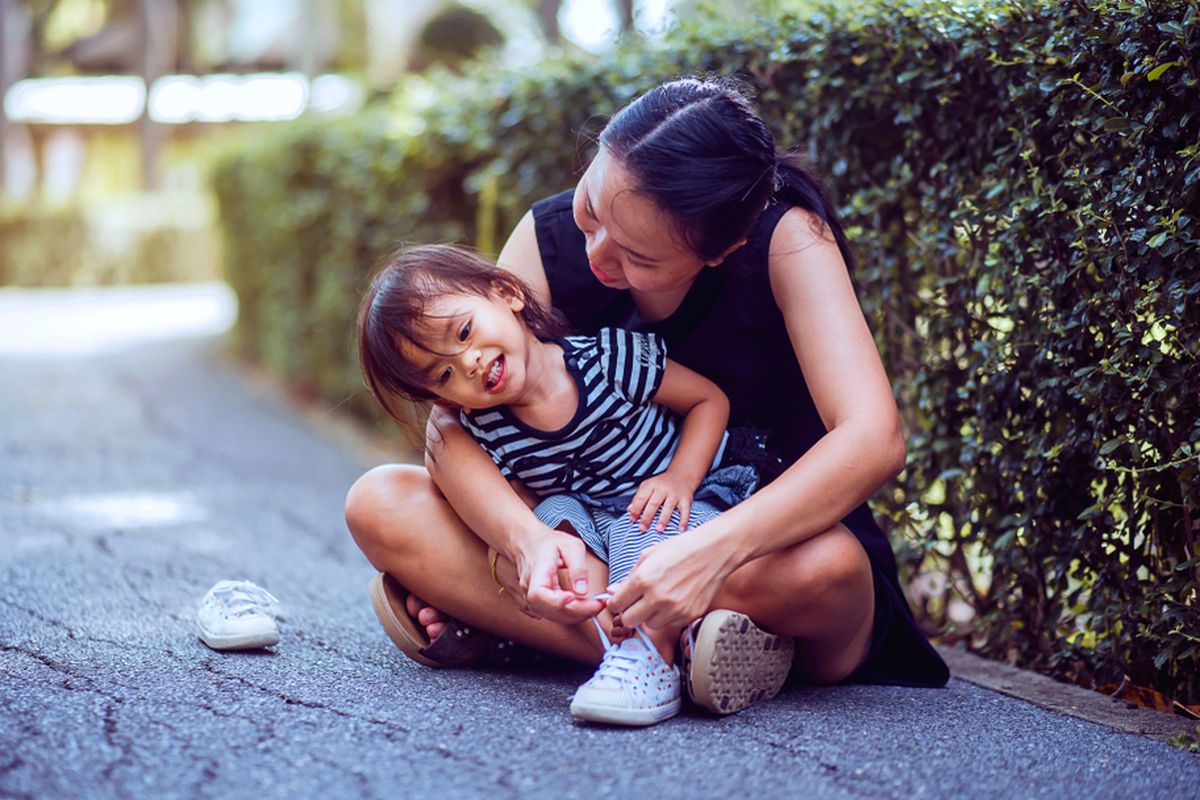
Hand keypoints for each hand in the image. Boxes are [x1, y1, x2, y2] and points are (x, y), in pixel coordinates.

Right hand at [510, 527, 605, 624]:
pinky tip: (579, 607)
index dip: (557, 601)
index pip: (539, 594)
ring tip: (593, 604)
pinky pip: (550, 616)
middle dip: (578, 611)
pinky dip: (567, 616)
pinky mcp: (534, 604)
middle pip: (549, 610)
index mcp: (537, 570)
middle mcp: (529, 587)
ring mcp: (529, 598)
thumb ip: (578, 567)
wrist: (530, 543)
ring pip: (551, 616)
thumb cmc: (550, 542)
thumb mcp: (570, 545)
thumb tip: (582, 591)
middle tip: (599, 603)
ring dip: (575, 615)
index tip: (575, 596)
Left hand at [606, 528, 732, 629]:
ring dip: (650, 615)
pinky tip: (675, 599)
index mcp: (643, 580)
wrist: (714, 551)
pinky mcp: (689, 616)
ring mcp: (675, 610)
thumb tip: (612, 591)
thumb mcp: (648, 556)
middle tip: (637, 602)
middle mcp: (658, 598)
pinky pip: (669, 624)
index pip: (616, 605)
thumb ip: (628, 577)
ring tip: (660, 598)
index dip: (616, 603)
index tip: (621, 600)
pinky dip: (668, 615)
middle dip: (629, 612)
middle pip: (629, 621)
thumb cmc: (680, 549)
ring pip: (650, 625)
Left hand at [628, 470, 696, 532]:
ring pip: (668, 507)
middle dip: (647, 517)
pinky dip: (683, 521)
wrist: (681, 475)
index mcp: (652, 485)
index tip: (632, 519)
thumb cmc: (663, 483)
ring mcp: (675, 494)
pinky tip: (680, 529)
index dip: (636, 509)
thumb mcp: (649, 485)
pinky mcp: (685, 500)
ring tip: (658, 529)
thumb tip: (630, 510)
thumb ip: (639, 497)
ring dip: (663, 519)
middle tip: (642, 528)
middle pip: (654, 503)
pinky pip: (685, 511)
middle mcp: (663, 489)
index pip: (641, 497)